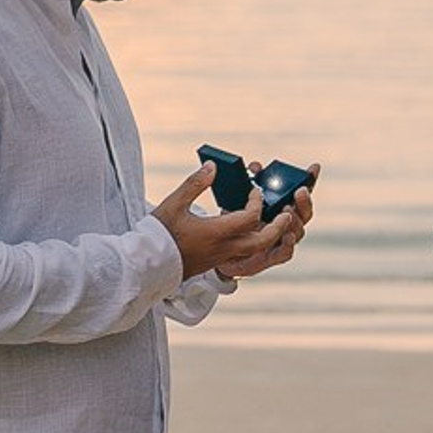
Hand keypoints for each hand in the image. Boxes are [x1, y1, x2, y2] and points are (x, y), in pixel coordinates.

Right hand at [154, 161, 268, 281]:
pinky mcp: (215, 262)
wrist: (147, 266)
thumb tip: (213, 166)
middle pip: (262, 241)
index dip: (257, 202)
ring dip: (269, 236)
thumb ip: (195, 183)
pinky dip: (253, 242)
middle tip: (285, 213)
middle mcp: (223, 247)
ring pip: (255, 251)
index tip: (255, 191)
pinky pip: (243, 254)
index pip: (249, 218)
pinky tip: (248, 230)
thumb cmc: (159, 234)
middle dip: (278, 227)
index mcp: (216, 232)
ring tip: (273, 222)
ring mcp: (221, 258)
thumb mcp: (174, 203)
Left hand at [211, 164, 314, 280]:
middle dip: (304, 200)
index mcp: (284, 207)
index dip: (310, 180)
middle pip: (305, 212)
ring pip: (298, 231)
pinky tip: (286, 235)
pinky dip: (288, 244)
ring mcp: (282, 240)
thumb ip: (251, 182)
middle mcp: (288, 223)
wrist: (224, 249)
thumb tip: (255, 166)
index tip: (314, 167)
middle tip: (299, 190)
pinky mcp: (273, 257)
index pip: (301, 193)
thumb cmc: (236, 221)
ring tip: (287, 209)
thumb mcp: (242, 199)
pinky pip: (286, 252)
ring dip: (295, 220)